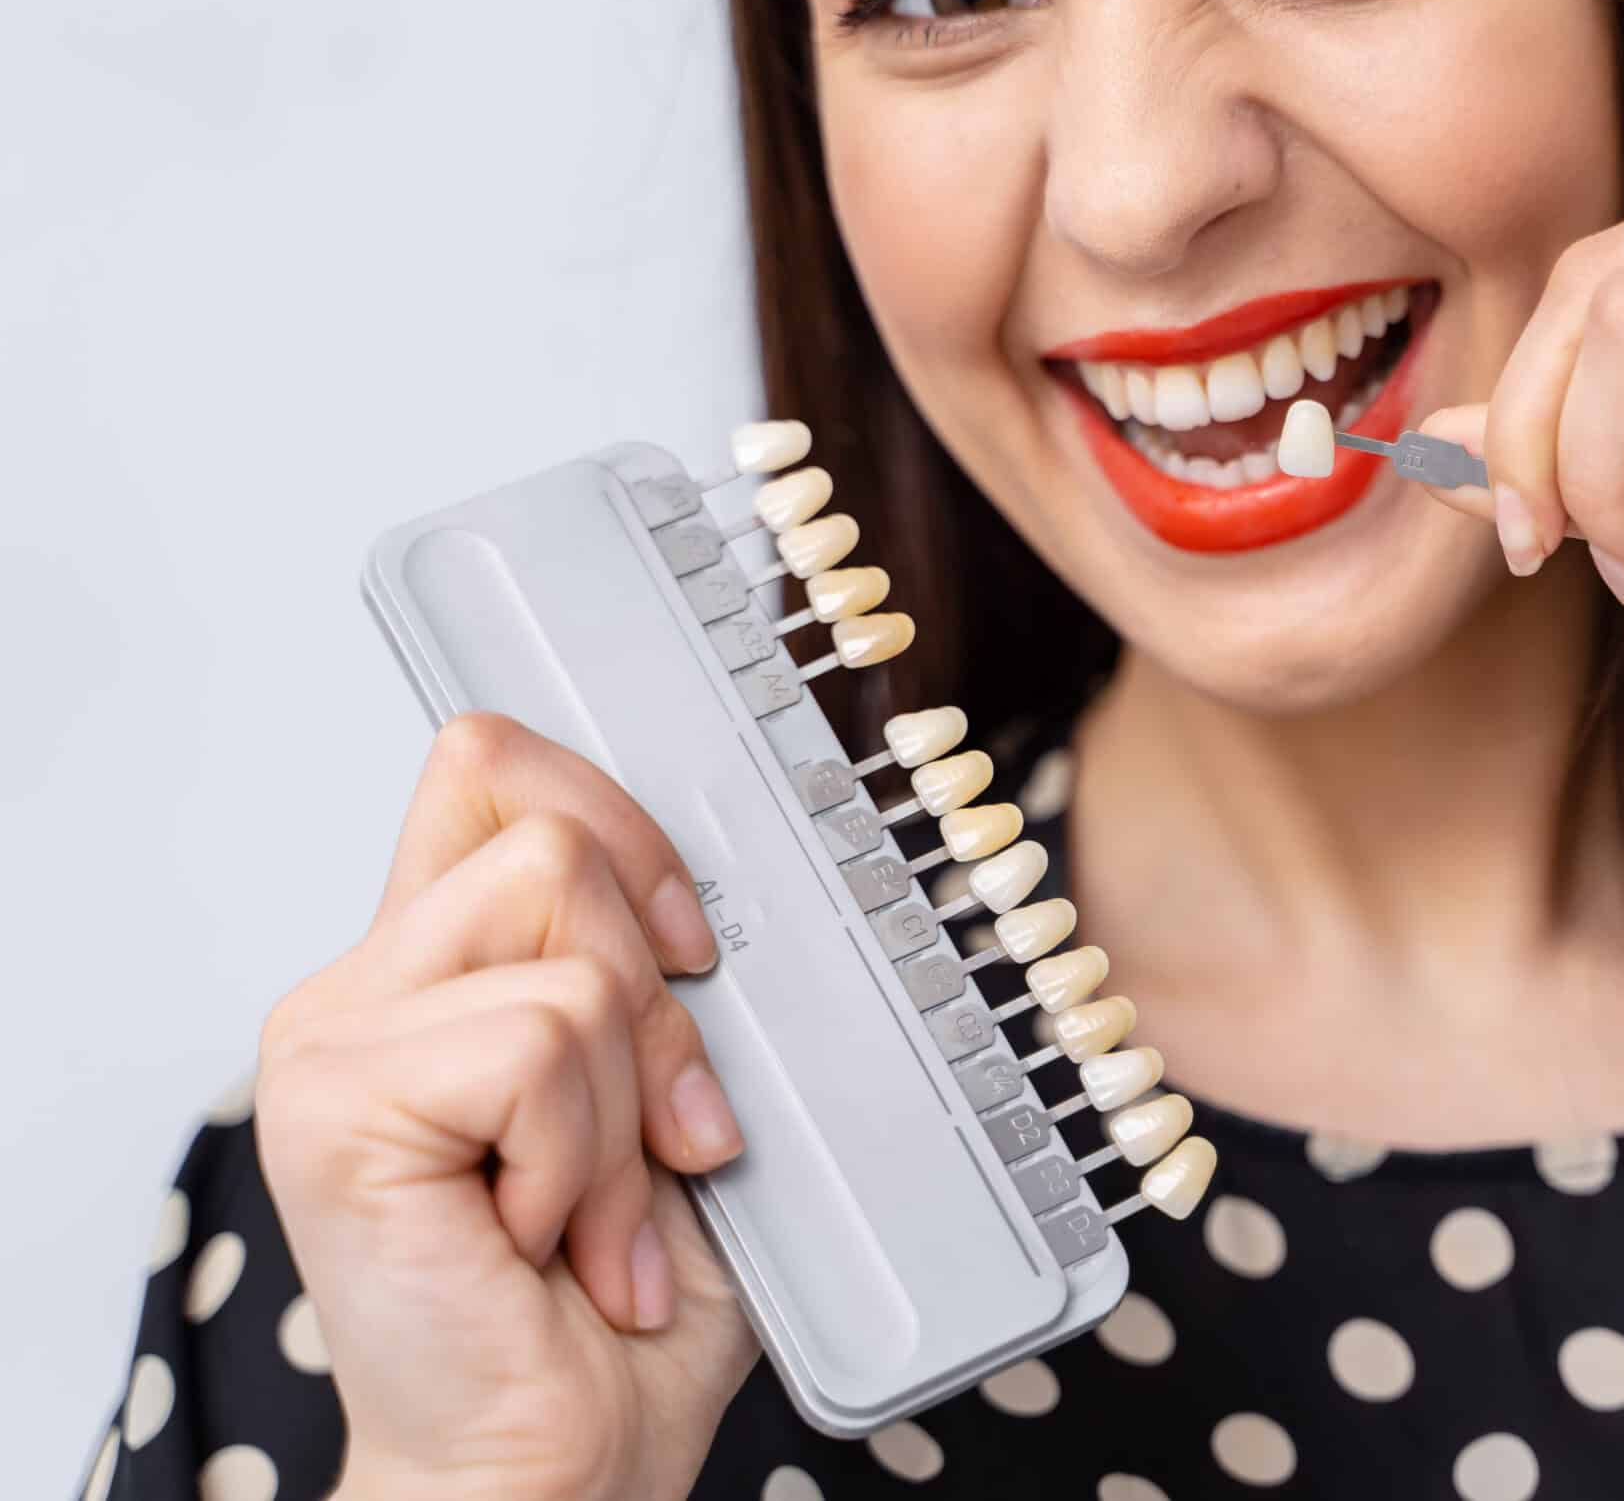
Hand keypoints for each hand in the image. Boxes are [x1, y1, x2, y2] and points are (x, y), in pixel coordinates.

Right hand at [256, 713, 761, 1500]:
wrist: (561, 1462)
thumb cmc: (623, 1305)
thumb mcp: (670, 1100)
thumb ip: (655, 977)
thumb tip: (718, 886)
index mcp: (441, 966)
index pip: (493, 766)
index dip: (619, 819)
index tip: (692, 944)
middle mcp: (368, 984)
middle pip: (553, 835)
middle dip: (659, 1002)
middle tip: (660, 1140)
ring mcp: (333, 1038)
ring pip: (568, 951)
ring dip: (626, 1109)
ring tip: (596, 1218)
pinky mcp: (332, 1103)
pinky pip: (539, 1044)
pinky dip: (585, 1159)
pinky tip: (546, 1243)